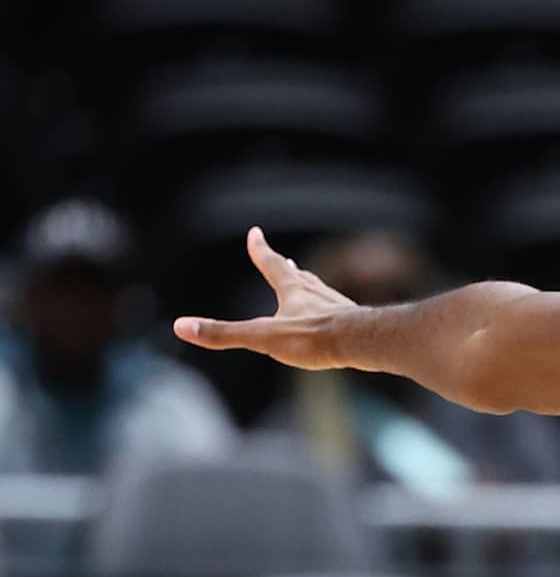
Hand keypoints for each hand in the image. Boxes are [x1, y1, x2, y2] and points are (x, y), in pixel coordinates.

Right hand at [174, 227, 357, 367]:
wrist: (361, 343)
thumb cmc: (313, 339)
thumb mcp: (262, 337)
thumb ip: (224, 333)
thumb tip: (181, 327)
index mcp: (292, 291)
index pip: (270, 264)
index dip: (260, 250)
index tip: (256, 232)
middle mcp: (315, 293)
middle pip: (298, 277)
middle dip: (287, 269)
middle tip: (285, 260)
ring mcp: (338, 308)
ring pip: (321, 293)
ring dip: (312, 289)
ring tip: (309, 285)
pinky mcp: (355, 326)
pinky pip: (342, 316)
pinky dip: (334, 315)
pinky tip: (340, 322)